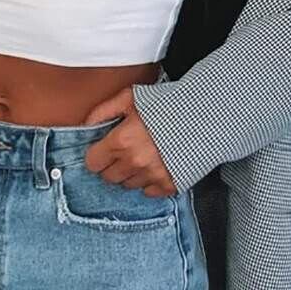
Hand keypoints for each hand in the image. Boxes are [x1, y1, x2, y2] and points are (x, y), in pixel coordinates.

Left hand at [80, 83, 177, 197]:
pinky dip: (150, 181)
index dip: (97, 154)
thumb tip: (86, 127)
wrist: (204, 114)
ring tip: (143, 155)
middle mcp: (135, 162)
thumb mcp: (129, 97)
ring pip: (128, 185)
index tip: (104, 149)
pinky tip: (156, 164)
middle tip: (125, 151)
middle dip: (113, 164)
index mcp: (121, 141)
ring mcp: (153, 175)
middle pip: (109, 177)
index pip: (93, 163)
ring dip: (131, 173)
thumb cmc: (166, 103)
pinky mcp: (170, 184)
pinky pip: (149, 192)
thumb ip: (103, 111)